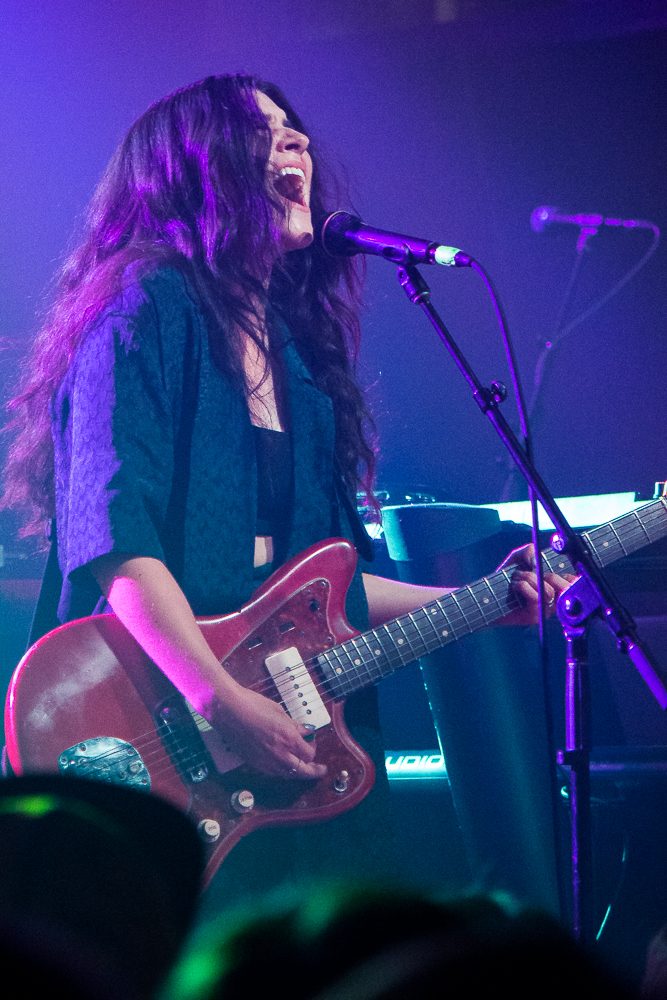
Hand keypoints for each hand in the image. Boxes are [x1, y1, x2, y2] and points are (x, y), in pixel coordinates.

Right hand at [210, 683, 327, 779]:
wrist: (229, 710)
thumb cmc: (253, 705)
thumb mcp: (280, 712)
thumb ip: (295, 725)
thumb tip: (306, 731)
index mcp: (289, 737)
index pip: (309, 753)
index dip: (313, 747)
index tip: (311, 741)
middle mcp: (280, 753)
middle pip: (303, 770)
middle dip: (313, 770)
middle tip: (320, 769)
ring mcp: (266, 761)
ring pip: (288, 774)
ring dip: (298, 771)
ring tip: (303, 767)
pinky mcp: (255, 764)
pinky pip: (274, 773)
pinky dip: (283, 770)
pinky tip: (284, 764)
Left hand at [495, 543, 575, 626]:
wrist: (487, 595)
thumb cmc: (505, 577)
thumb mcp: (518, 557)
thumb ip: (529, 550)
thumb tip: (536, 560)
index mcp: (555, 588)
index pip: (575, 583)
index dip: (570, 576)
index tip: (553, 570)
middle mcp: (553, 601)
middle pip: (566, 587)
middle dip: (548, 575)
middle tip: (531, 572)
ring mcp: (544, 611)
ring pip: (548, 591)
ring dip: (528, 578)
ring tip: (515, 578)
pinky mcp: (534, 617)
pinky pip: (536, 598)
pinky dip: (522, 586)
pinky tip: (513, 586)